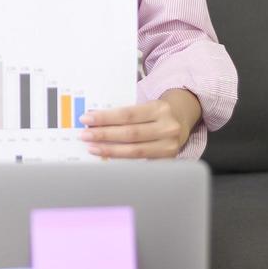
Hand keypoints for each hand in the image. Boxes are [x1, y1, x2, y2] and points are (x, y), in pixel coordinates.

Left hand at [78, 90, 198, 159]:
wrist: (182, 119)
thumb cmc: (157, 112)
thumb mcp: (147, 106)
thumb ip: (127, 114)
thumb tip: (96, 122)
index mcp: (160, 109)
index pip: (128, 114)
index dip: (106, 118)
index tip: (87, 119)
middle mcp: (167, 127)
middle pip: (130, 133)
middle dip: (104, 135)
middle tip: (85, 135)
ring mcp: (169, 146)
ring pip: (135, 151)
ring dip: (110, 150)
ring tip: (93, 148)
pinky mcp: (168, 159)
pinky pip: (141, 161)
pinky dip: (123, 161)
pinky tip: (109, 159)